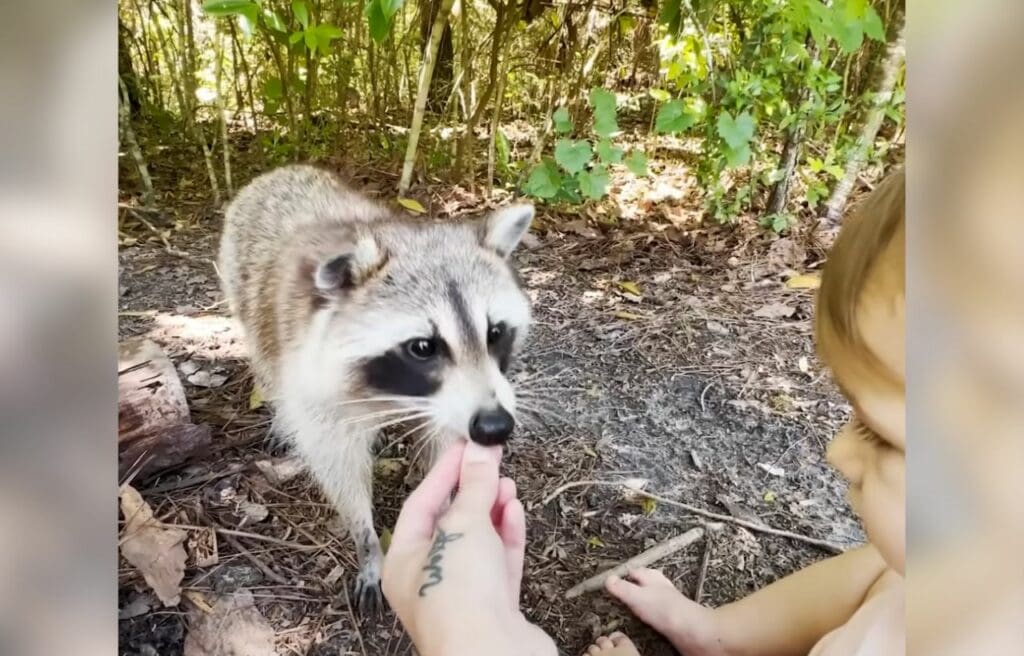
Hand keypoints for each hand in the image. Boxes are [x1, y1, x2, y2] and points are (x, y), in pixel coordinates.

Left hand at [382, 441, 556, 655]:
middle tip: (492, 459)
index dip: (444, 472)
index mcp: (403, 563)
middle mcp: (429, 580)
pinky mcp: (496, 608)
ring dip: (492, 510)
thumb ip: (474, 486)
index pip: (421, 505)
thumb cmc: (460, 595)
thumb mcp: (463, 525)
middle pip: (450, 524)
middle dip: (472, 490)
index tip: (467, 445)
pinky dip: (507, 536)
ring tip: (507, 483)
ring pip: (478, 543)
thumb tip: (480, 448)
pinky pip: (500, 564)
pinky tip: (515, 510)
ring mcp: (465, 597)